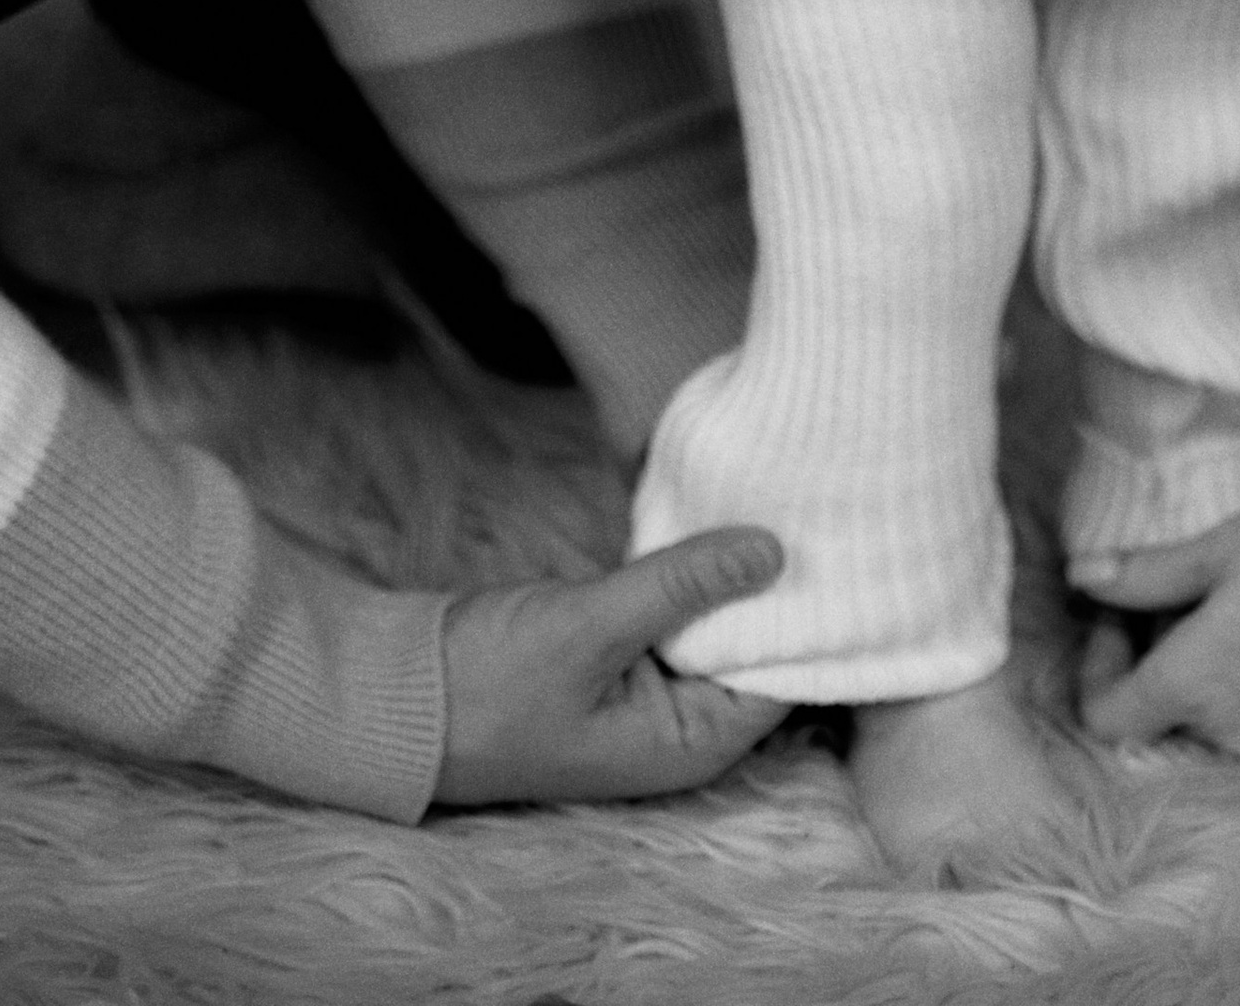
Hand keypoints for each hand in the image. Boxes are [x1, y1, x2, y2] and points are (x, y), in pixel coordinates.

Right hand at [434, 525, 788, 805]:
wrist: (399, 699)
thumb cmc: (490, 682)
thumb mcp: (592, 626)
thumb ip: (682, 585)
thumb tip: (774, 551)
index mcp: (690, 745)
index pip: (787, 679)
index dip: (814, 614)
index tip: (840, 542)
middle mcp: (681, 728)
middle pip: (759, 650)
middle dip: (778, 586)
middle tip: (815, 499)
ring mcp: (650, 695)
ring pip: (719, 626)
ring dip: (734, 573)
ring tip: (776, 495)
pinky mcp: (623, 661)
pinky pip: (681, 615)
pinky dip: (693, 575)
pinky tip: (713, 517)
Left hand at [1076, 498, 1239, 754]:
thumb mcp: (1222, 548)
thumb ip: (1146, 573)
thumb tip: (1080, 577)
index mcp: (1189, 689)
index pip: (1106, 716)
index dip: (1098, 664)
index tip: (1120, 611)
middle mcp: (1225, 730)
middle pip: (1161, 707)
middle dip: (1157, 649)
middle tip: (1183, 583)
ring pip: (1211, 707)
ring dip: (1204, 660)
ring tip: (1237, 590)